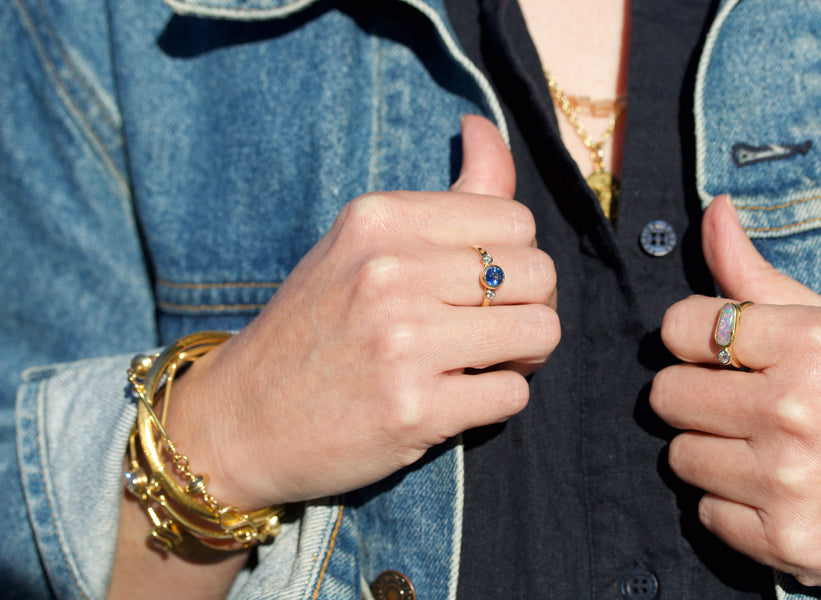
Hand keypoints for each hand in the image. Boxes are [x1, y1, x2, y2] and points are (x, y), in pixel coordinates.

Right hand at [167, 115, 559, 509]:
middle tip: (493, 329)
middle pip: (539, 273)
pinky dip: (497, 399)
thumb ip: (445, 195)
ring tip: (483, 363)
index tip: (486, 287)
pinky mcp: (415, 409)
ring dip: (523, 355)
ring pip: (542, 332)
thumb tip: (481, 125)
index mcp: (380, 219)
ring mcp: (403, 343)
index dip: (516, 256)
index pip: (516, 218)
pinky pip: (514, 394)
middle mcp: (391, 272)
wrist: (244, 418)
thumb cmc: (315, 325)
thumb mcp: (364, 243)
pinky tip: (457, 398)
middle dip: (531, 305)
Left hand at [651, 195, 820, 596]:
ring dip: (713, 456)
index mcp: (810, 343)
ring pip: (680, 457)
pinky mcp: (784, 542)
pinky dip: (733, 508)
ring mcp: (787, 479)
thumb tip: (714, 211)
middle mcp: (793, 408)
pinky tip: (780, 498)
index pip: (681, 325)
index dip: (694, 341)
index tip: (720, 355)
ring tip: (768, 456)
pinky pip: (705, 514)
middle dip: (697, 399)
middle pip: (666, 393)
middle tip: (744, 409)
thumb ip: (761, 277)